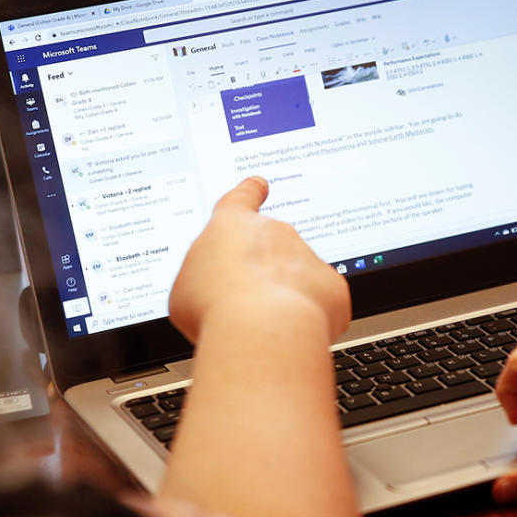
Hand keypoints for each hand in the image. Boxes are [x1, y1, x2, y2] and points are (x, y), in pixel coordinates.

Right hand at [169, 177, 350, 344]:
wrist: (259, 330)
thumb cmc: (214, 306)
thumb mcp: (185, 288)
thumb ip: (204, 278)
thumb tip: (216, 292)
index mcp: (231, 225)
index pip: (242, 198)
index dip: (250, 192)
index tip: (259, 186)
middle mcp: (274, 232)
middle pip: (271, 249)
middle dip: (263, 276)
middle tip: (245, 308)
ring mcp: (306, 255)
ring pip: (296, 279)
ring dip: (283, 301)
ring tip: (263, 325)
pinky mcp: (331, 283)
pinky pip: (320, 301)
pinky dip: (308, 318)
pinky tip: (288, 331)